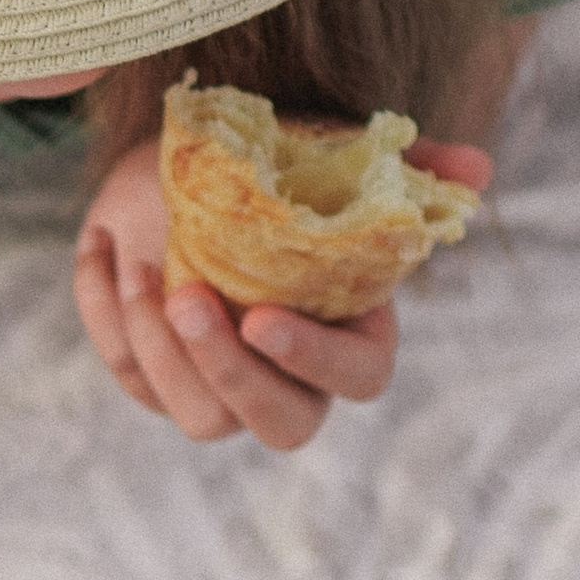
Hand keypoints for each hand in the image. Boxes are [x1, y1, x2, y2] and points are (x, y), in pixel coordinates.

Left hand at [70, 131, 488, 449]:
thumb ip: (409, 167)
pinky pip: (128, 373)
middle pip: (280, 425)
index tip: (262, 316)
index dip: (313, 360)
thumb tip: (477, 170)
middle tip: (188, 299)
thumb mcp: (335, 154)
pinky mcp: (154, 377)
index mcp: (350, 333)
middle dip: (231, 372)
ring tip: (143, 268)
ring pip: (198, 418)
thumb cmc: (274, 165)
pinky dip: (105, 312)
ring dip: (162, 351)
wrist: (181, 162)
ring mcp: (219, 387)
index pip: (356, 378)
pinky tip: (102, 248)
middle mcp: (289, 377)